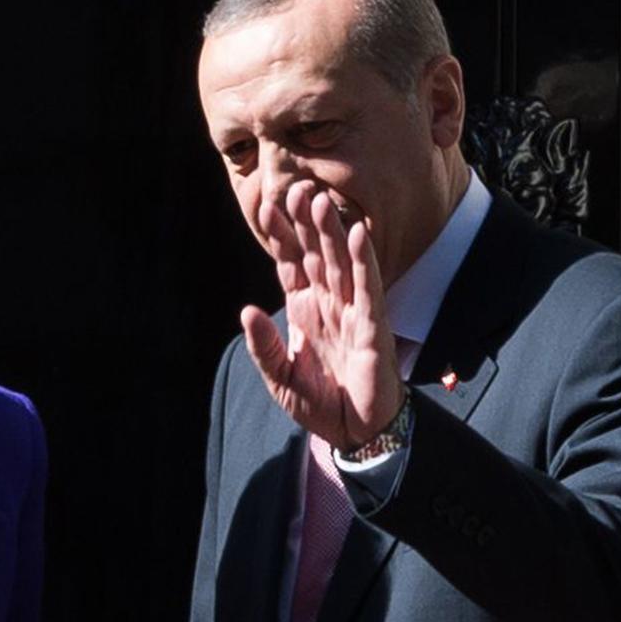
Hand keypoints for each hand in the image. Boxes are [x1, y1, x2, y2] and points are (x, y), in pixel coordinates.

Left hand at [241, 178, 402, 450]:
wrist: (354, 432)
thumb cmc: (320, 403)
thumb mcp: (280, 378)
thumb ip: (264, 346)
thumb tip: (247, 311)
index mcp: (305, 311)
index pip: (291, 266)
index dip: (281, 238)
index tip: (267, 207)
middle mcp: (328, 305)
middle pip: (316, 255)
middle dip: (305, 223)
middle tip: (297, 189)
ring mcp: (352, 312)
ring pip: (341, 262)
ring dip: (332, 232)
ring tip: (322, 201)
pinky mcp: (373, 325)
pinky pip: (369, 286)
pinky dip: (364, 259)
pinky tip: (359, 232)